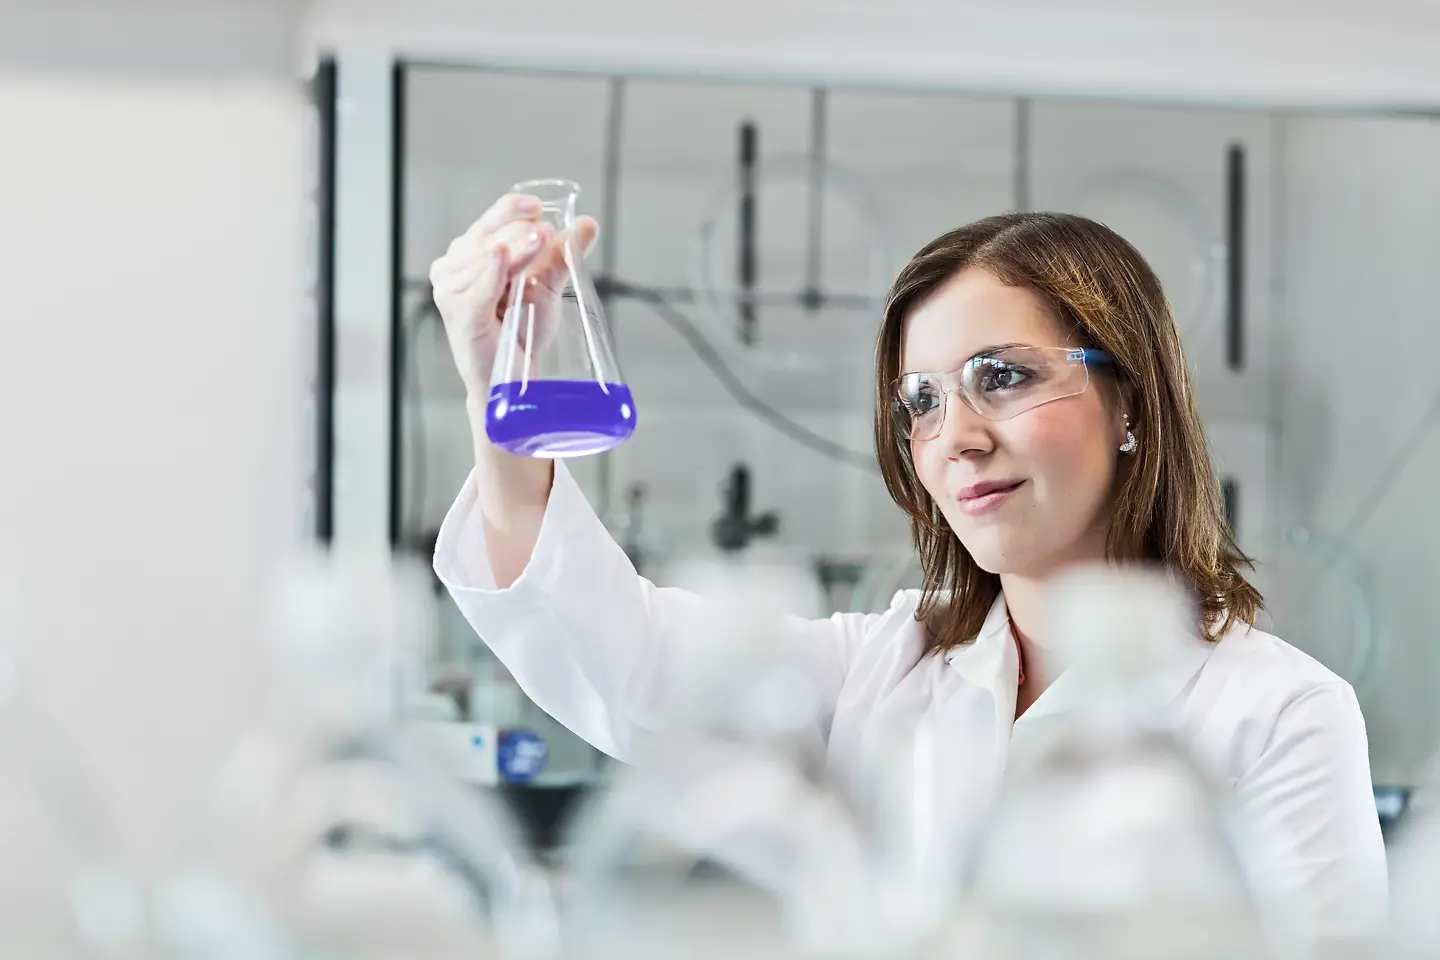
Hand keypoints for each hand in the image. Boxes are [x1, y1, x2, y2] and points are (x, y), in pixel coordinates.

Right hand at [428, 192, 599, 399]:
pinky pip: (478, 288)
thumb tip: (589, 224)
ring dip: (515, 250)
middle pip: (490, 238)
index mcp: (470, 255)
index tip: (537, 207)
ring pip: (487, 258)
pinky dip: (491, 272)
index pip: (489, 222)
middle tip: (545, 234)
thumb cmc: (521, 332)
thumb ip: (563, 255)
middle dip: (519, 234)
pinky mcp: (459, 314)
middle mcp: (452, 268)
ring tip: (539, 244)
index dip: (511, 210)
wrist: (513, 379)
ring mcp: (451, 291)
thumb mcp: (546, 286)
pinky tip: (499, 256)